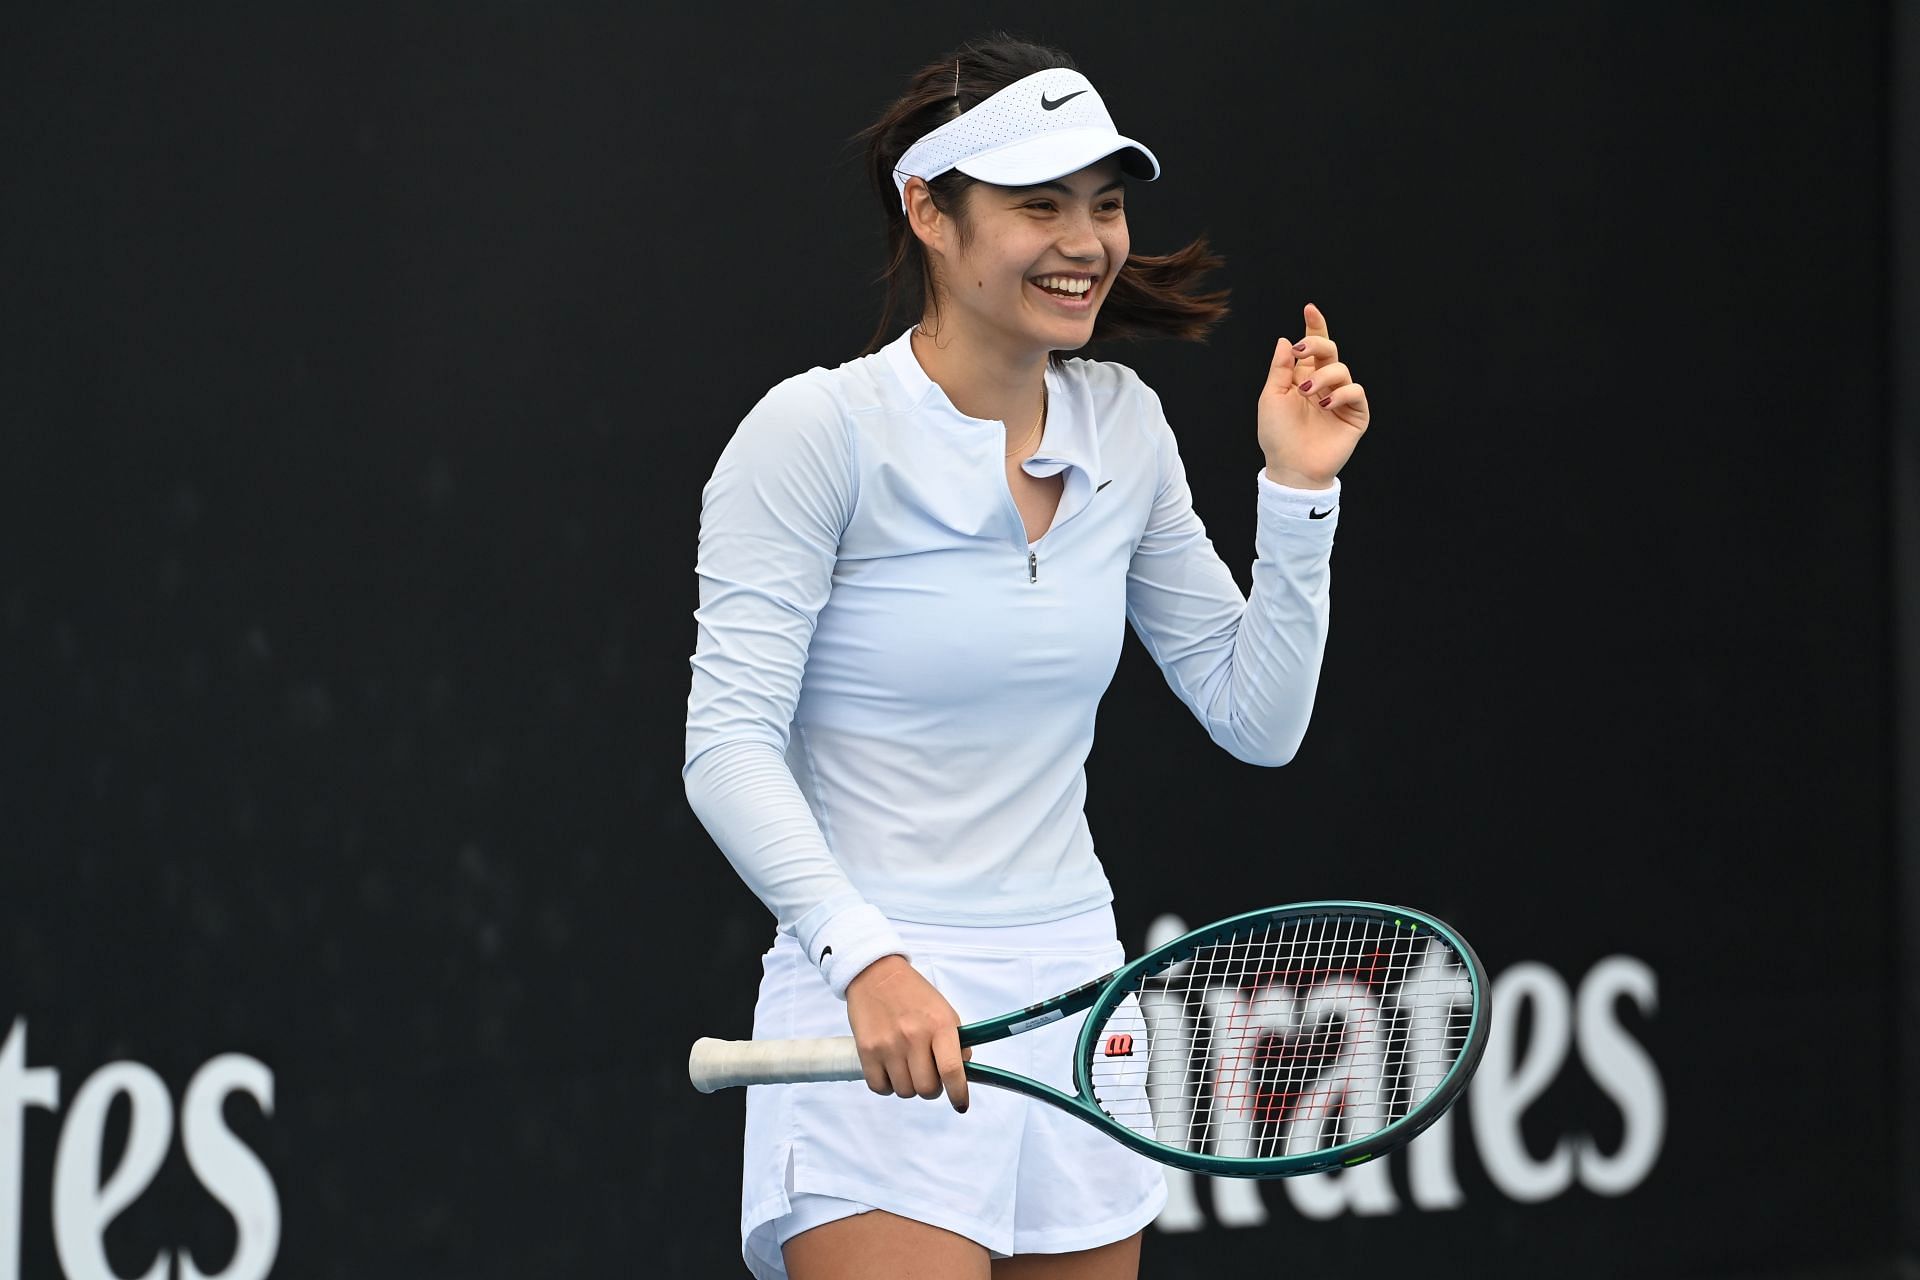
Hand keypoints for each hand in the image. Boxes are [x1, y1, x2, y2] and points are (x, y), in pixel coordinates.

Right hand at [845, 955, 971, 1111]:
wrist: (876, 974)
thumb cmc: (914, 994)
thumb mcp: (944, 1012)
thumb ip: (956, 1043)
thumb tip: (962, 1076)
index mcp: (940, 1025)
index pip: (952, 1070)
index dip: (958, 1094)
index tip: (960, 1104)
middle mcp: (914, 1036)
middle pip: (927, 1088)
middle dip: (931, 1088)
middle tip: (929, 1075)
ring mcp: (888, 1044)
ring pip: (904, 1091)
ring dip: (909, 1085)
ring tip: (907, 1066)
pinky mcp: (866, 1050)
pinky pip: (880, 1087)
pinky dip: (887, 1085)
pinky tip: (890, 1068)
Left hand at [1258, 302, 1371, 487]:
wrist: (1291, 467)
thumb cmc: (1277, 435)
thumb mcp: (1272, 396)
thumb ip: (1280, 368)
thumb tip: (1284, 340)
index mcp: (1303, 378)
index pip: (1313, 349)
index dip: (1314, 327)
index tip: (1309, 308)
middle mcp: (1323, 385)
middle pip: (1330, 350)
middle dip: (1316, 344)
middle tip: (1300, 350)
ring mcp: (1341, 399)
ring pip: (1341, 368)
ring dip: (1323, 376)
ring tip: (1307, 393)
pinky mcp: (1355, 414)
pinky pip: (1355, 391)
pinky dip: (1341, 393)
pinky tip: (1325, 404)